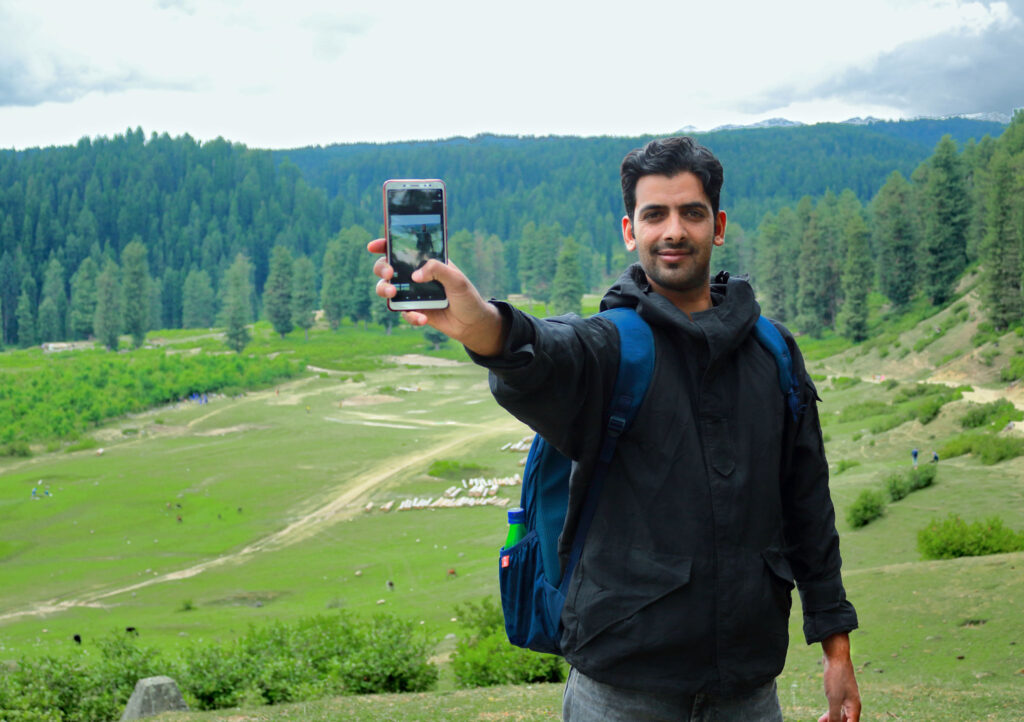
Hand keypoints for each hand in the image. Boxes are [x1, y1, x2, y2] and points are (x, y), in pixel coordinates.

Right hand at [368, 238, 506, 355]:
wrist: (472, 324)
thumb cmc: (467, 297)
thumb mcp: (457, 280)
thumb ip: (438, 270)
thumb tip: (415, 275)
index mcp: (425, 261)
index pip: (402, 249)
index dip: (385, 245)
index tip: (373, 246)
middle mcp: (415, 276)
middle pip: (387, 267)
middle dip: (381, 268)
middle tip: (389, 274)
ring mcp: (412, 294)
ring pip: (387, 289)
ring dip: (384, 290)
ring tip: (393, 294)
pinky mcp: (413, 311)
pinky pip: (402, 312)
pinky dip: (410, 316)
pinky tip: (423, 319)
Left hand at [818, 633, 859, 721]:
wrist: (836, 657)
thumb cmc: (836, 678)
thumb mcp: (833, 699)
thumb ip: (834, 716)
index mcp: (854, 708)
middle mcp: (852, 705)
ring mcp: (847, 698)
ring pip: (841, 716)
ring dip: (832, 721)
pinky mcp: (840, 693)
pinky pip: (837, 708)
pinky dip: (830, 713)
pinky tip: (822, 717)